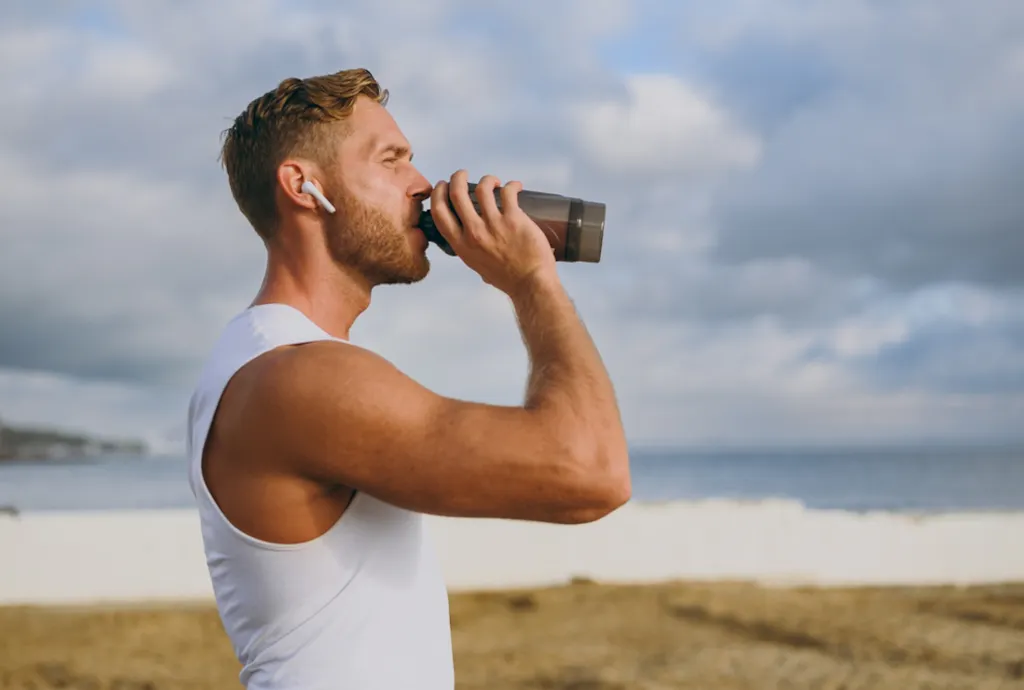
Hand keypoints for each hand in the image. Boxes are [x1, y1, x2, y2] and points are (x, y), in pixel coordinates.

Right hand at [429, 170, 556, 294]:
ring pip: (482, 188)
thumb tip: (470, 240)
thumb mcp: (476, 266)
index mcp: (461, 245)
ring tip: (493, 182)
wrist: (531, 284)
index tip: (442, 186)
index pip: (439, 213)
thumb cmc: (507, 279)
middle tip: (462, 174)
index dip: (438, 194)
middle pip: (456, 194)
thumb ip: (471, 250)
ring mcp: (493, 225)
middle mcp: (474, 233)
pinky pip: (508, 192)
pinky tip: (516, 186)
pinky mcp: (514, 219)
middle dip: (457, 178)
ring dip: (487, 179)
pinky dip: (512, 185)